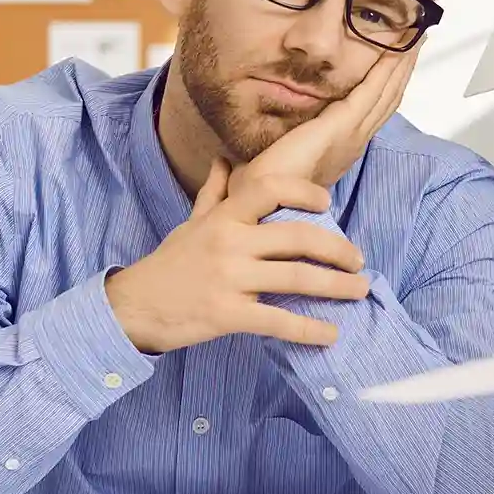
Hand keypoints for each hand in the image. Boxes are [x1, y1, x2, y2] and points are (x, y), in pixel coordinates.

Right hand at [105, 160, 370, 353]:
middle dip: (338, 250)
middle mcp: (229, 242)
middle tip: (359, 261)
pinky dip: (310, 330)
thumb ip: (214, 193)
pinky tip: (331, 334)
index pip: (270, 187)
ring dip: (336, 287)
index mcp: (224, 217)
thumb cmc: (170, 264)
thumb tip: (224, 159)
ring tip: (359, 291)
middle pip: (298, 238)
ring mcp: (229, 279)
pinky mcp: (226, 314)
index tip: (328, 204)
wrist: (133, 306)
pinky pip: (278, 322)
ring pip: (297, 279)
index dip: (305, 192)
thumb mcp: (190, 223)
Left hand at [232, 45, 418, 192]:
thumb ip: (285, 139)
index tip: (398, 60)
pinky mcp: (342, 126)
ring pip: (386, 94)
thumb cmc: (265, 184)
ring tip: (414, 40)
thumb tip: (273, 126)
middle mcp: (354, 141)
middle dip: (402, 71)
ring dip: (401, 66)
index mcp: (342, 147)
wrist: (260, 202)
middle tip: (417, 42)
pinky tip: (397, 50)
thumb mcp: (281, 153)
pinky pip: (372, 92)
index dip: (388, 85)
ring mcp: (351, 134)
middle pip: (388, 100)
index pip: (373, 110)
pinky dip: (388, 70)